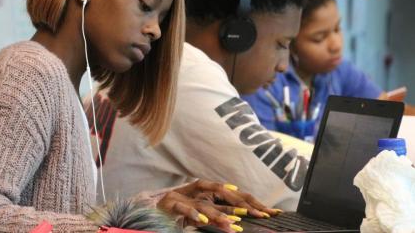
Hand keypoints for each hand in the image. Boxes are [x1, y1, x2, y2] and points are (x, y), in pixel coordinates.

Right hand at [157, 180, 281, 231]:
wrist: (149, 211)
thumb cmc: (177, 212)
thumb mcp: (200, 214)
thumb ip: (216, 216)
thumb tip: (236, 223)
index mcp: (205, 191)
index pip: (231, 193)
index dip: (249, 201)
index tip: (267, 212)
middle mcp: (195, 191)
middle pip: (221, 192)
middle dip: (239, 203)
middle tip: (256, 215)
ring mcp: (183, 196)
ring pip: (203, 204)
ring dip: (218, 214)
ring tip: (232, 225)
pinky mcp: (170, 204)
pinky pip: (184, 209)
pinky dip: (194, 214)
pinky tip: (204, 222)